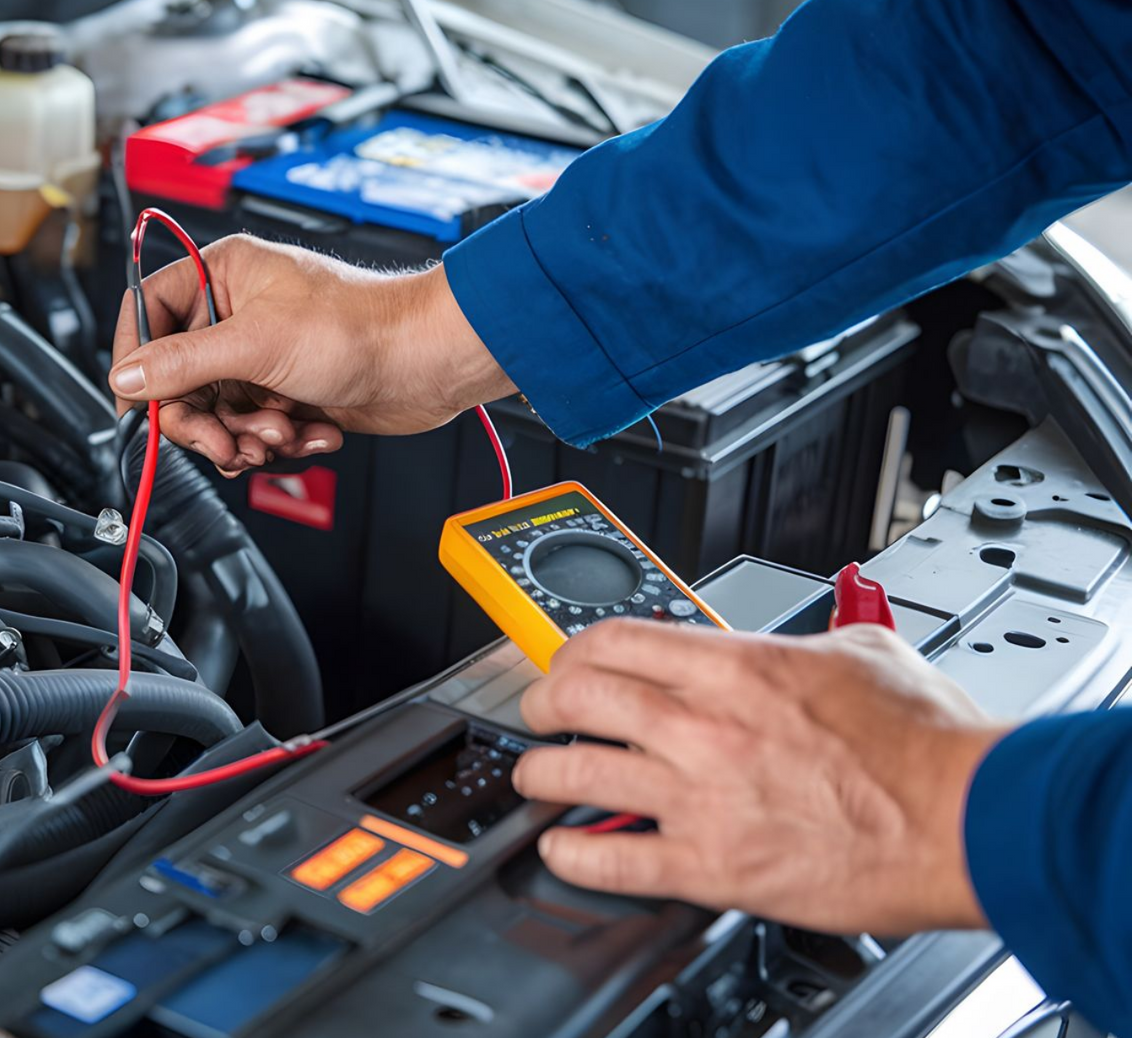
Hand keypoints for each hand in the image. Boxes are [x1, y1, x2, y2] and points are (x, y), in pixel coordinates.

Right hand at [108, 235, 513, 476]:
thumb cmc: (361, 326)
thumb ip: (182, 364)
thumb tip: (126, 375)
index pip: (149, 314)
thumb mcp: (255, 344)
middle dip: (205, 420)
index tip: (140, 400)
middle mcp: (235, 314)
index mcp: (222, 275)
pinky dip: (277, 440)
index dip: (138, 360)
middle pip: (178, 379)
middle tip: (225, 442)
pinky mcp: (284, 392)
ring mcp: (260, 356)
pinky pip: (252, 429)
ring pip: (216, 413)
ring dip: (246, 436)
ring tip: (280, 432)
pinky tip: (307, 430)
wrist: (427, 361)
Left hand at [511, 620, 1009, 934]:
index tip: (568, 663)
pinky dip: (574, 854)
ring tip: (537, 779)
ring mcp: (702, 797)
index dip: (572, 651)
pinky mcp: (713, 865)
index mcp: (737, 668)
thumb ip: (810, 639)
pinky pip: (613, 859)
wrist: (966, 817)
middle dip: (541, 705)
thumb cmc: (929, 746)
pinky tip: (564, 848)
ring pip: (576, 774)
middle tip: (538, 714)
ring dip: (541, 776)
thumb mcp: (862, 653)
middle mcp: (706, 727)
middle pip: (576, 699)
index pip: (613, 640)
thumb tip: (793, 637)